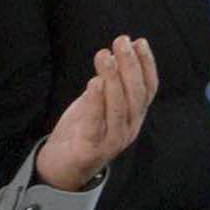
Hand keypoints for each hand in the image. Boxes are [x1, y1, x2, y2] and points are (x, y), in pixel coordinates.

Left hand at [34, 36, 157, 190]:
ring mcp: (113, 141)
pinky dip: (96, 102)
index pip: (148, 88)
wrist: (61, 167)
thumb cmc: (82, 131)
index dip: (147, 65)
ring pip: (119, 107)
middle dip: (130, 65)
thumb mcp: (99, 103)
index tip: (139, 42)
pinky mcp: (92, 150)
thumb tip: (115, 54)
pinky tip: (94, 82)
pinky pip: (96, 123)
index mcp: (134, 116)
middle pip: (136, 95)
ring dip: (113, 78)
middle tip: (121, 41)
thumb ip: (108, 84)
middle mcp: (129, 128)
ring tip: (105, 55)